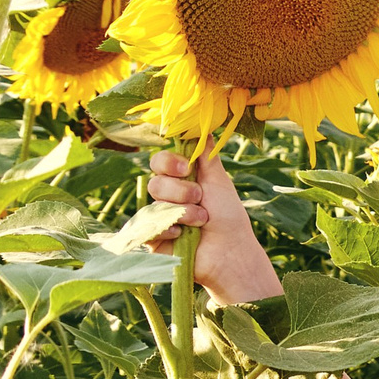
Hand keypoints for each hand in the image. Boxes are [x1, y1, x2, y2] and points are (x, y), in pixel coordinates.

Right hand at [147, 151, 277, 302]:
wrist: (231, 252)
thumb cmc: (228, 216)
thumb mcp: (219, 181)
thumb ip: (206, 155)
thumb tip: (202, 127)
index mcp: (180, 180)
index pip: (159, 162)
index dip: (169, 162)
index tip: (187, 168)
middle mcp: (167, 197)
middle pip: (155, 182)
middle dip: (181, 190)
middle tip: (200, 198)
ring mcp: (158, 218)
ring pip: (155, 204)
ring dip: (184, 212)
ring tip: (202, 221)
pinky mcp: (153, 239)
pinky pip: (148, 227)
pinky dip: (169, 229)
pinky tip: (183, 236)